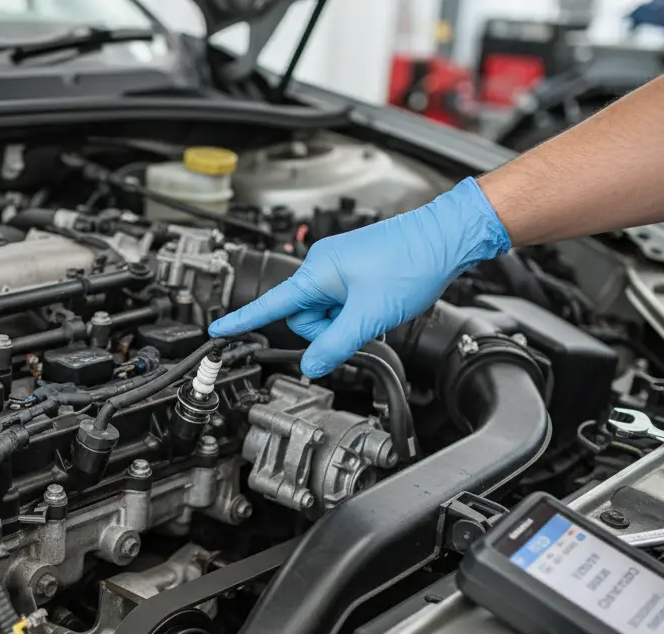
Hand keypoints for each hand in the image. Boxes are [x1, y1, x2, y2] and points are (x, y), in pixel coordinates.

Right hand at [209, 177, 511, 376]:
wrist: (445, 238)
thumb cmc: (411, 264)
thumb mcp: (369, 315)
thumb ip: (335, 345)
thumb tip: (312, 365)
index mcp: (317, 272)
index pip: (270, 303)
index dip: (242, 320)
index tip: (219, 329)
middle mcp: (322, 265)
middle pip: (304, 315)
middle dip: (327, 328)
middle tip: (357, 324)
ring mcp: (339, 265)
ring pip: (325, 310)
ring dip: (344, 320)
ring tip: (372, 310)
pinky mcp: (354, 268)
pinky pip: (341, 299)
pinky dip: (355, 310)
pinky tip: (376, 304)